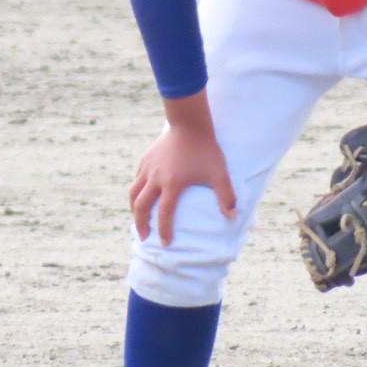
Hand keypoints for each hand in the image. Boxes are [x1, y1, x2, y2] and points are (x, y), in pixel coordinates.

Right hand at [129, 121, 236, 246]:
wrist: (190, 123)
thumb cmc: (206, 149)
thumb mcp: (220, 174)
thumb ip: (227, 196)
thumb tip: (233, 217)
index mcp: (172, 184)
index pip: (165, 214)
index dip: (165, 231)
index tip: (166, 244)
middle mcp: (156, 178)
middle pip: (141, 206)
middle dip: (141, 224)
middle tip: (144, 237)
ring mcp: (148, 168)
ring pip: (134, 192)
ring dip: (134, 209)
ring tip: (138, 218)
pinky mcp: (146, 159)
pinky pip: (138, 179)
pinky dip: (137, 191)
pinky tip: (142, 194)